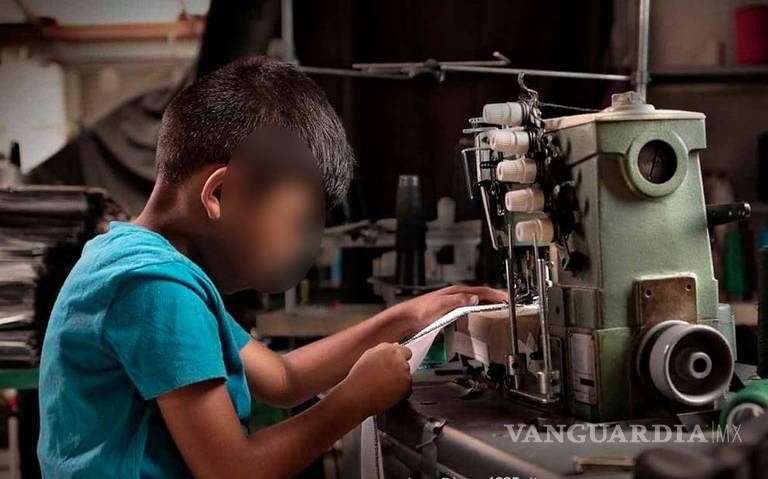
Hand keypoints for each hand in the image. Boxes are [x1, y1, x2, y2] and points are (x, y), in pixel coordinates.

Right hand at [339, 343, 412, 415]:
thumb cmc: (358, 378)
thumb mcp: (368, 357)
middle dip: (399, 370)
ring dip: (400, 381)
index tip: (394, 365)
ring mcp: (404, 372)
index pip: (405, 351)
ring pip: (406, 376)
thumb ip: (383, 350)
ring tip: (384, 387)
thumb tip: (395, 346)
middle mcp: (398, 358)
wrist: (357, 396)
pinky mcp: (407, 386)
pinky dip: (401, 392)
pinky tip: (388, 394)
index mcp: (389, 349)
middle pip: (406, 364)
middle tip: (386, 379)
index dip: (400, 359)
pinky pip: (407, 389)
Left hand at [390, 285, 506, 334]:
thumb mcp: (441, 304)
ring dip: (487, 304)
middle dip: (495, 298)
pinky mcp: (449, 310)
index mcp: (456, 291)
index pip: (481, 291)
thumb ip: (459, 300)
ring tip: (498, 310)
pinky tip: (479, 315)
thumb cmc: (420, 311)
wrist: (407, 318)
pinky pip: (469, 308)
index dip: (495, 294)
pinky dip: (479, 310)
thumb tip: (475, 298)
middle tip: (507, 304)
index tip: (507, 299)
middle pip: (481, 295)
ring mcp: (453, 301)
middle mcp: (456, 295)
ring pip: (475, 301)